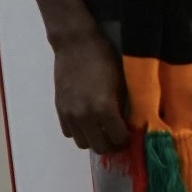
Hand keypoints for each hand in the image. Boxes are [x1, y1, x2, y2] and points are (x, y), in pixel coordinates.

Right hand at [52, 32, 131, 153]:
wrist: (76, 45)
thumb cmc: (104, 58)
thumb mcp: (122, 81)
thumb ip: (124, 105)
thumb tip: (129, 122)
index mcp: (104, 108)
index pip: (117, 137)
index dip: (126, 139)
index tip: (131, 136)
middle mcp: (85, 116)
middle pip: (99, 146)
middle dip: (111, 145)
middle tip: (119, 138)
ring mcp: (69, 115)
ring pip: (82, 143)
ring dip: (94, 140)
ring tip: (103, 130)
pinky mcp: (59, 110)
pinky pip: (69, 133)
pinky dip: (79, 132)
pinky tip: (88, 122)